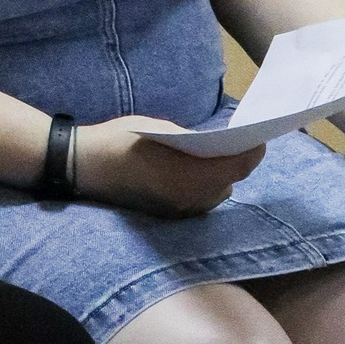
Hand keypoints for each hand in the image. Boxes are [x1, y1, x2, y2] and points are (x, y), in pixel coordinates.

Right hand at [73, 116, 265, 216]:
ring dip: (220, 176)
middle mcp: (190, 199)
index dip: (251, 152)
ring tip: (215, 155)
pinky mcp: (170, 215)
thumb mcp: (161, 128)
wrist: (86, 167)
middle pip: (228, 182)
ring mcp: (180, 211)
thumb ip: (194, 138)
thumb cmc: (122, 139)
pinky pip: (199, 201)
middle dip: (236, 163)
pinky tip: (195, 170)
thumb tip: (217, 142)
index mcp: (191, 176)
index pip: (237, 167)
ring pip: (215, 194)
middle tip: (237, 141)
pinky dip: (204, 186)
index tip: (258, 138)